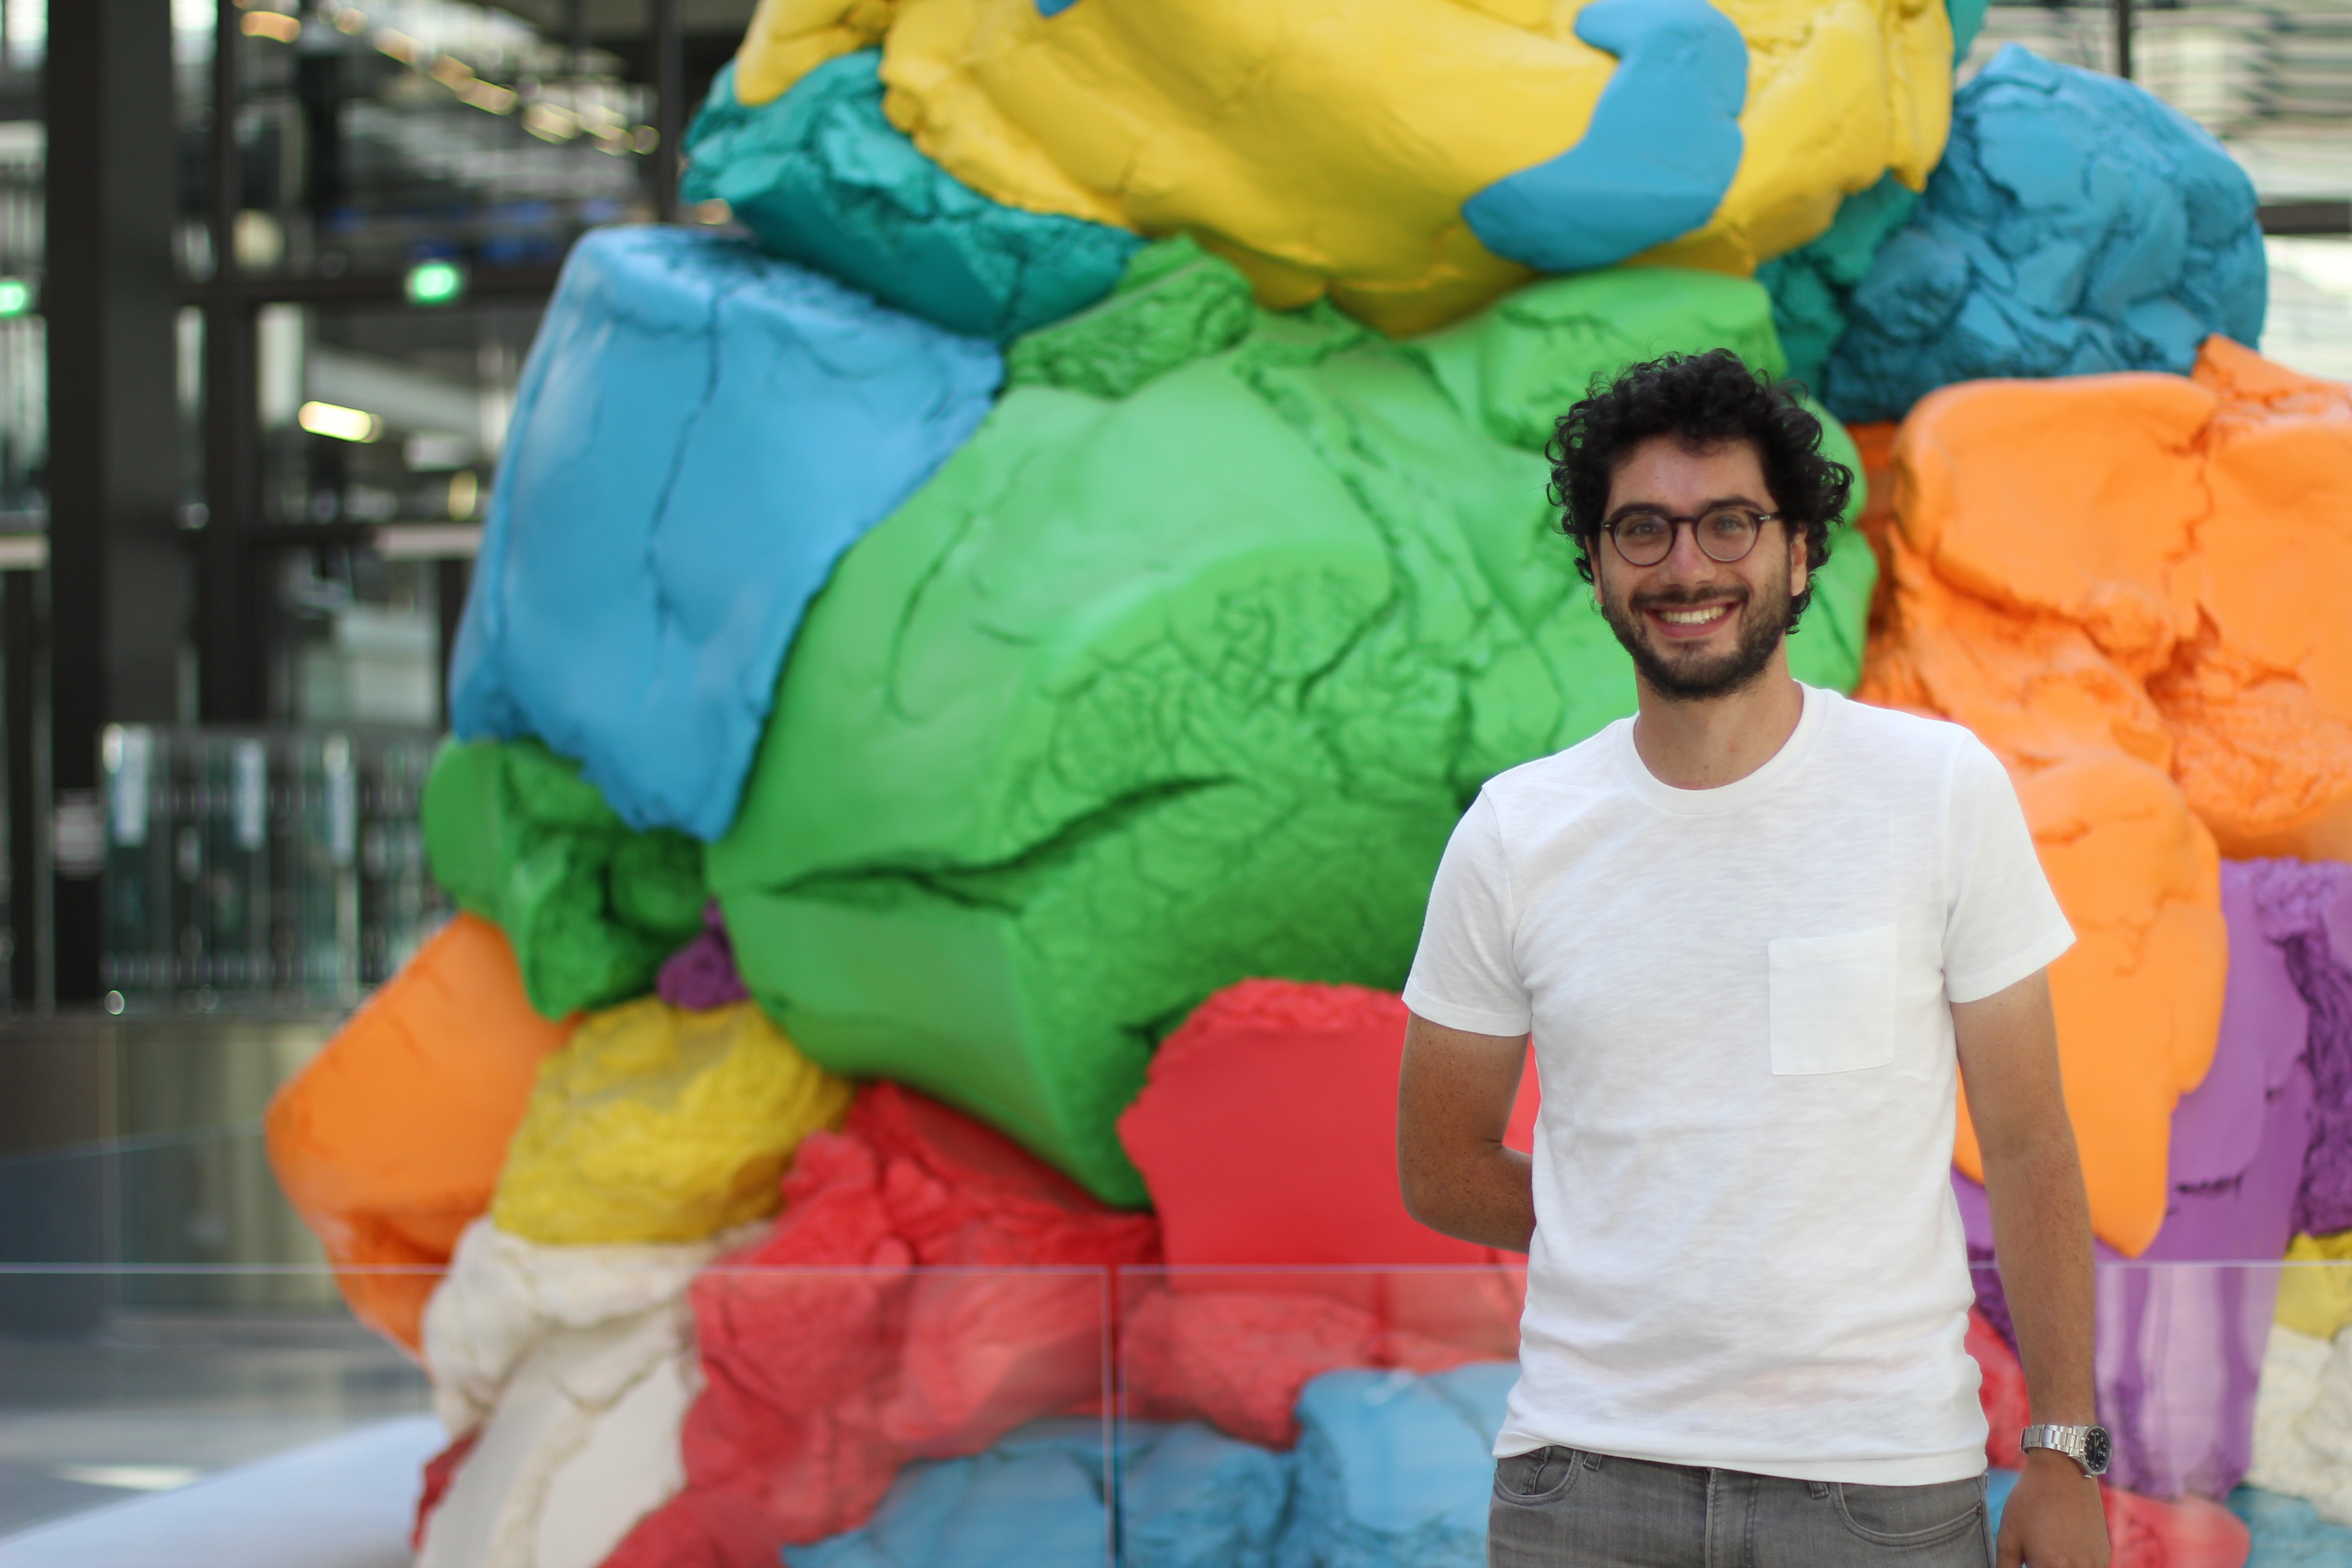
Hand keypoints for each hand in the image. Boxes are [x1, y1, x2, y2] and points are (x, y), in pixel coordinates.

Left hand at [1996, 1452, 2109, 1567]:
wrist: (2064, 1473)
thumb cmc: (2031, 1502)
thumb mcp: (2008, 1536)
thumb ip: (2005, 1567)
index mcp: (2049, 1567)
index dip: (2031, 1566)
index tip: (2027, 1560)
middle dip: (2043, 1566)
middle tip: (2035, 1554)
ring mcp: (2095, 1564)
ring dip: (2061, 1565)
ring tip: (2049, 1548)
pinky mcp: (2104, 1555)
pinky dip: (2076, 1564)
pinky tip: (2064, 1547)